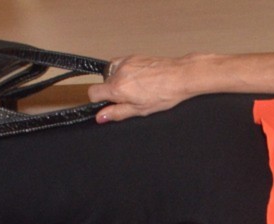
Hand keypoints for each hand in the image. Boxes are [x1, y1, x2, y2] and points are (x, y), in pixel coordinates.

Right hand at [88, 54, 206, 121]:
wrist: (180, 76)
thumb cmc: (165, 94)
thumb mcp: (140, 110)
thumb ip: (117, 113)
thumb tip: (100, 117)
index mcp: (119, 88)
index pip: (93, 92)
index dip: (98, 100)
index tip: (107, 104)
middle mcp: (119, 72)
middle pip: (104, 84)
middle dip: (113, 92)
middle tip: (131, 97)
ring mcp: (125, 62)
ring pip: (111, 74)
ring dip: (118, 82)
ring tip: (136, 88)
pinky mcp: (132, 56)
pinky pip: (120, 65)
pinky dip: (124, 73)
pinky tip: (138, 79)